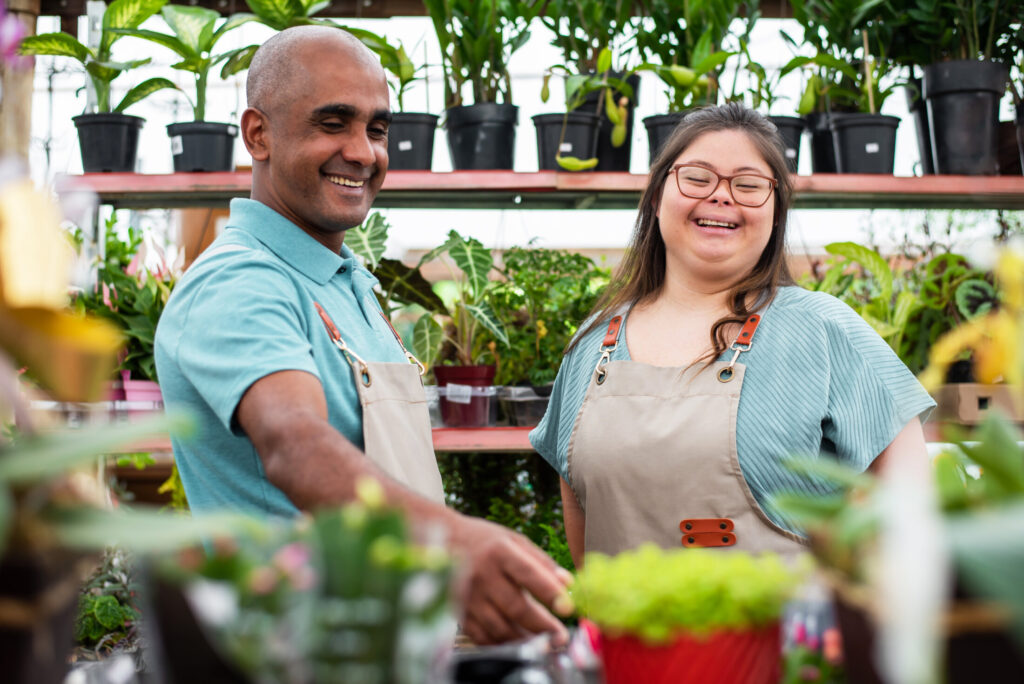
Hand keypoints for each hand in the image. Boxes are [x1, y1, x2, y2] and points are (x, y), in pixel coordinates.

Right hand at [448, 515, 574, 645]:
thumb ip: (542, 562)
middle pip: (517, 607)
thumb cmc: (485, 542)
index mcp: (500, 552)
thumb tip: (569, 584)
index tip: (568, 608)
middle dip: (543, 626)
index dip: (550, 593)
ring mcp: (468, 596)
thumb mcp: (514, 541)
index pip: (530, 575)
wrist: (440, 540)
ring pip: (500, 628)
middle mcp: (482, 574)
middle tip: (561, 637)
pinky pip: (483, 637)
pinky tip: (517, 643)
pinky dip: (503, 645)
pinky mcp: (459, 612)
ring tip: (543, 644)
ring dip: (525, 640)